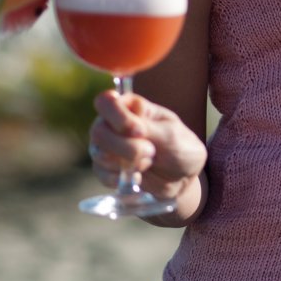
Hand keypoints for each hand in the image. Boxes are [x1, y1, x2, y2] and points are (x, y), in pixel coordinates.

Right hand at [88, 89, 207, 203]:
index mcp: (130, 105)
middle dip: (128, 148)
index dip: (119, 119)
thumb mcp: (170, 135)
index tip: (141, 132)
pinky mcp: (105, 168)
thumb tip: (125, 123)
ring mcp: (107, 145)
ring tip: (149, 162)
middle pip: (99, 132)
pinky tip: (138, 177)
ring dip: (128, 163)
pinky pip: (101, 174)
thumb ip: (146, 128)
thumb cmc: (180, 147)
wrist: (182, 177)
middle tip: (151, 152)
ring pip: (99, 154)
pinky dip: (122, 178)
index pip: (106, 102)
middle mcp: (112, 123)